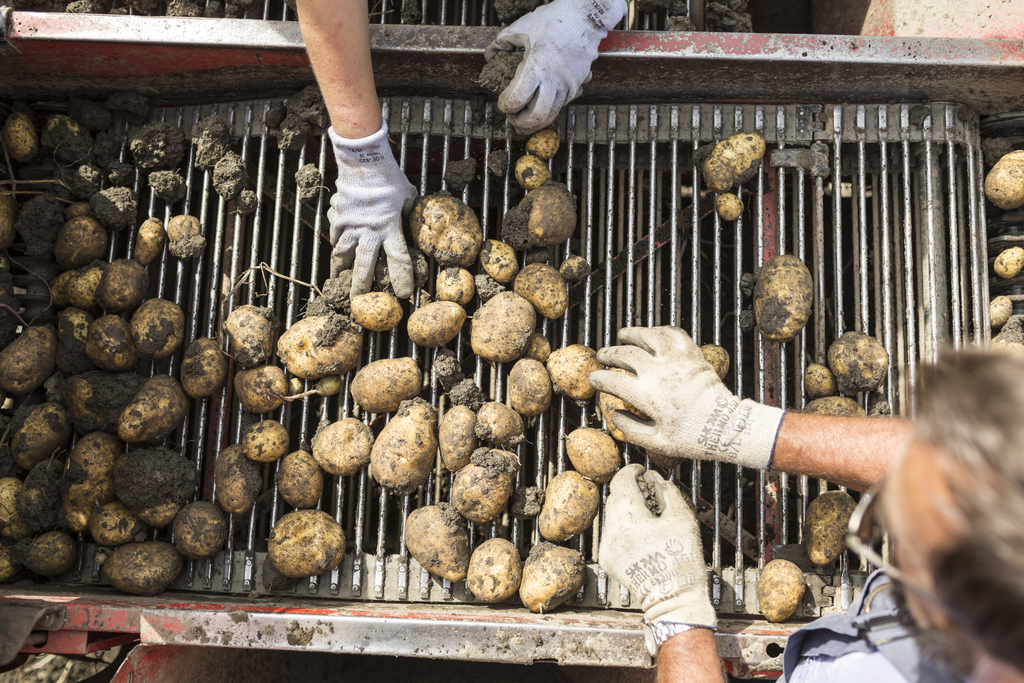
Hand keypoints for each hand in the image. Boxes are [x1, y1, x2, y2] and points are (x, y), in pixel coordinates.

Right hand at [327, 120, 416, 298]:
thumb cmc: (389, 176)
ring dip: (342, 269)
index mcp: (390, 227)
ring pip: (343, 254)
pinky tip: (336, 252)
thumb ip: (408, 212)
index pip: (399, 260)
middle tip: (359, 302)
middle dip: (362, 286)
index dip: (402, 279)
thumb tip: (410, 219)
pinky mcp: (338, 217)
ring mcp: (350, 225)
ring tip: (339, 281)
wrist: (363, 159)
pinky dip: (335, 245)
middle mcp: (369, 230)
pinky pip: (335, 236)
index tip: (404, 294)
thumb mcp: (407, 196)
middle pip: (364, 266)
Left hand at [484, 0, 625, 134]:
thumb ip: (502, 43)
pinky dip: (548, 110)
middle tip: (513, 120)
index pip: (517, 99)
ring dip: (536, 122)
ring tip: (525, 121)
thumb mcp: (521, 27)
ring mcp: (567, 85)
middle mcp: (553, 81)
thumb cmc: (553, 21)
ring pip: (551, 115)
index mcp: (536, 67)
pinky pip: (561, 105)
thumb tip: (491, 56)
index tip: (502, 103)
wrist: (584, 18)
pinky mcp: (576, 86)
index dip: (506, 106)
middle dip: (521, 123)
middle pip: (536, 117)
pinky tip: (540, 106)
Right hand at [588, 326, 783, 470]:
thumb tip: (615, 415)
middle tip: (602, 355)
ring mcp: (677, 361)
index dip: (598, 378)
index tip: (593, 378)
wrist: (727, 427)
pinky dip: (660, 331)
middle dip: (609, 353)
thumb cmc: (694, 438)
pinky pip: (674, 334)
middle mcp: (659, 373)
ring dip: (633, 334)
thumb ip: (631, 429)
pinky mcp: (693, 355)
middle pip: (626, 354)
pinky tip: (654, 333)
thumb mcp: (658, 443)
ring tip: (623, 334)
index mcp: (647, 396)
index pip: (613, 381)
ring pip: (648, 336)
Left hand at [599, 464, 715, 626]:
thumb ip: (669, 493)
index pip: (622, 482)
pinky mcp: (608, 559)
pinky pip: (611, 533)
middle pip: (614, 497)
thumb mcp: (683, 520)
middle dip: (628, 489)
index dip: (631, 471)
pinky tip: (640, 531)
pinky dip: (622, 527)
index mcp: (629, 519)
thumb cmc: (681, 562)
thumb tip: (658, 480)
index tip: (640, 470)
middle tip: (646, 488)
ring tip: (646, 511)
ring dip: (625, 508)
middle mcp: (612, 532)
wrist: (673, 599)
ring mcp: (608, 547)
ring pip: (611, 515)